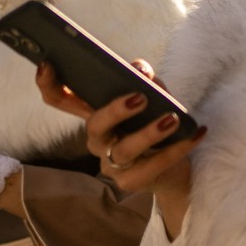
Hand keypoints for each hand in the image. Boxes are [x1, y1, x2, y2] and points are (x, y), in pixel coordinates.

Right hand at [34, 62, 203, 234]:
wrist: (173, 171)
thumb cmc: (154, 124)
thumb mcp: (151, 96)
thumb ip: (143, 79)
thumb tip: (139, 70)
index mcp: (94, 114)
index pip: (60, 99)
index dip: (48, 83)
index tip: (48, 62)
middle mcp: (98, 139)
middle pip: (94, 125)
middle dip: (114, 110)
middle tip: (139, 97)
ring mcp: (112, 164)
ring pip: (125, 150)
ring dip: (149, 133)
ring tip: (172, 119)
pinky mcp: (132, 183)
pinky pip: (155, 165)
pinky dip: (180, 147)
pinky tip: (197, 132)